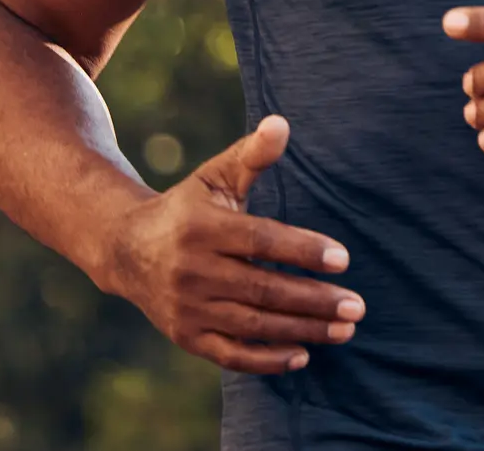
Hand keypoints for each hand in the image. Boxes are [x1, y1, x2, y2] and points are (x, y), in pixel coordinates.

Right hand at [95, 116, 363, 373]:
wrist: (125, 249)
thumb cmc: (188, 207)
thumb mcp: (216, 177)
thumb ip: (252, 155)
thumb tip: (281, 123)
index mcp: (202, 228)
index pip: (261, 242)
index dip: (302, 251)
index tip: (343, 259)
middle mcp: (192, 271)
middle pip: (262, 289)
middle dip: (314, 301)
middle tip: (358, 306)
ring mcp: (187, 308)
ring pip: (251, 325)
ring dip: (301, 331)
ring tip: (345, 330)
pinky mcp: (185, 336)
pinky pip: (229, 354)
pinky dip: (265, 360)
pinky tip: (302, 356)